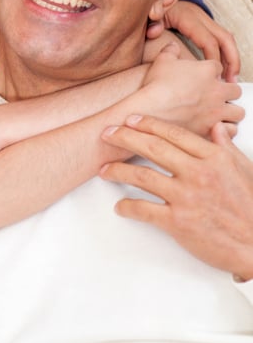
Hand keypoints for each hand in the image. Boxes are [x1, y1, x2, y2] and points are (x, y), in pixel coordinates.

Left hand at [100, 115, 252, 280]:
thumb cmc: (251, 208)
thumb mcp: (244, 170)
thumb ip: (226, 148)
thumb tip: (215, 128)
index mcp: (214, 158)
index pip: (174, 134)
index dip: (148, 125)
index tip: (130, 120)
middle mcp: (198, 174)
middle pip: (153, 148)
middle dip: (125, 138)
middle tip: (107, 135)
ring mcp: (186, 197)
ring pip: (142, 176)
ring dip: (118, 171)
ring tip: (104, 170)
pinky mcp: (178, 221)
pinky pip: (143, 210)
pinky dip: (127, 207)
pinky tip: (120, 206)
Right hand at [134, 42, 242, 136]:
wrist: (147, 111)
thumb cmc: (153, 88)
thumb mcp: (160, 62)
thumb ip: (170, 51)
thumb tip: (172, 47)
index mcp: (207, 70)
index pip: (219, 69)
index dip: (211, 75)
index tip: (203, 80)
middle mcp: (217, 90)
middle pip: (235, 90)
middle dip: (226, 94)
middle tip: (214, 97)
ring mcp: (217, 110)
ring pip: (238, 111)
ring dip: (230, 112)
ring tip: (218, 114)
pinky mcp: (212, 128)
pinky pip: (231, 130)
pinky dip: (225, 130)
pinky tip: (214, 128)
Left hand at [148, 0, 239, 81]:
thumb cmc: (154, 11)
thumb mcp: (151, 15)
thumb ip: (152, 23)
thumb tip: (153, 32)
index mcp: (188, 18)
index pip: (208, 40)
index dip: (213, 58)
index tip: (214, 76)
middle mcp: (201, 18)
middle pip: (225, 38)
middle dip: (231, 60)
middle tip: (230, 80)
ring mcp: (205, 20)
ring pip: (227, 39)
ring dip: (231, 59)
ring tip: (230, 79)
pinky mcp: (206, 24)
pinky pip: (222, 39)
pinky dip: (227, 53)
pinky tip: (224, 69)